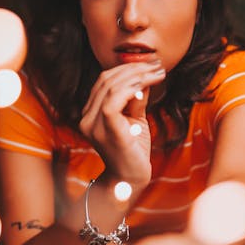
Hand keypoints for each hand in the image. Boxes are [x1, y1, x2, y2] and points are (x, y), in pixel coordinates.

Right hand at [79, 60, 164, 184]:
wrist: (131, 179)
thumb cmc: (134, 150)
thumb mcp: (135, 119)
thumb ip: (135, 100)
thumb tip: (143, 79)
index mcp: (90, 114)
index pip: (104, 81)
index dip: (126, 69)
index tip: (149, 65)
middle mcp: (86, 118)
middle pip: (106, 80)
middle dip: (134, 69)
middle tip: (157, 66)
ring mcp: (93, 125)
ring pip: (110, 87)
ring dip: (137, 76)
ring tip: (157, 73)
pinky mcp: (106, 131)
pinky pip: (113, 102)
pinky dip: (130, 89)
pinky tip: (146, 86)